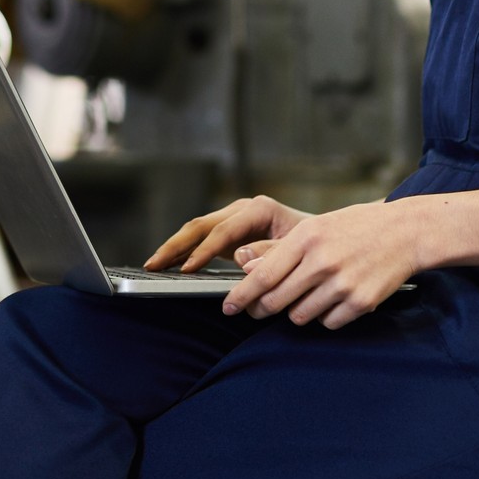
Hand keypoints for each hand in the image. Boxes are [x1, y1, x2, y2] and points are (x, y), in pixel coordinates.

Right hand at [144, 195, 312, 273]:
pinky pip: (200, 241)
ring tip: (152, 266)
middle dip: (175, 246)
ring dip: (173, 248)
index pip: (222, 230)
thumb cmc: (316, 248)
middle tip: (153, 265)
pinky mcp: (230, 234)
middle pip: (200, 225)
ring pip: (195, 231)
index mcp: (258, 209)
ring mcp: (234, 220)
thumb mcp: (300, 250)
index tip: (187, 269)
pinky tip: (168, 266)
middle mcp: (242, 210)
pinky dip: (183, 252)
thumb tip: (239, 258)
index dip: (203, 251)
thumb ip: (271, 253)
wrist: (326, 243)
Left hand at [222, 200, 421, 329]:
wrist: (405, 232)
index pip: (262, 276)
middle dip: (262, 310)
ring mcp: (343, 283)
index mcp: (306, 238)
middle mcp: (322, 261)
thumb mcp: (314, 229)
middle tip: (258, 310)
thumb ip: (280, 250)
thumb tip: (246, 269)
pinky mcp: (361, 302)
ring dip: (297, 312)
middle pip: (276, 301)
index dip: (240, 296)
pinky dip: (325, 316)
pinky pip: (328, 323)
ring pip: (300, 316)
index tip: (228, 308)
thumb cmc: (354, 228)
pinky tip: (334, 298)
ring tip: (309, 294)